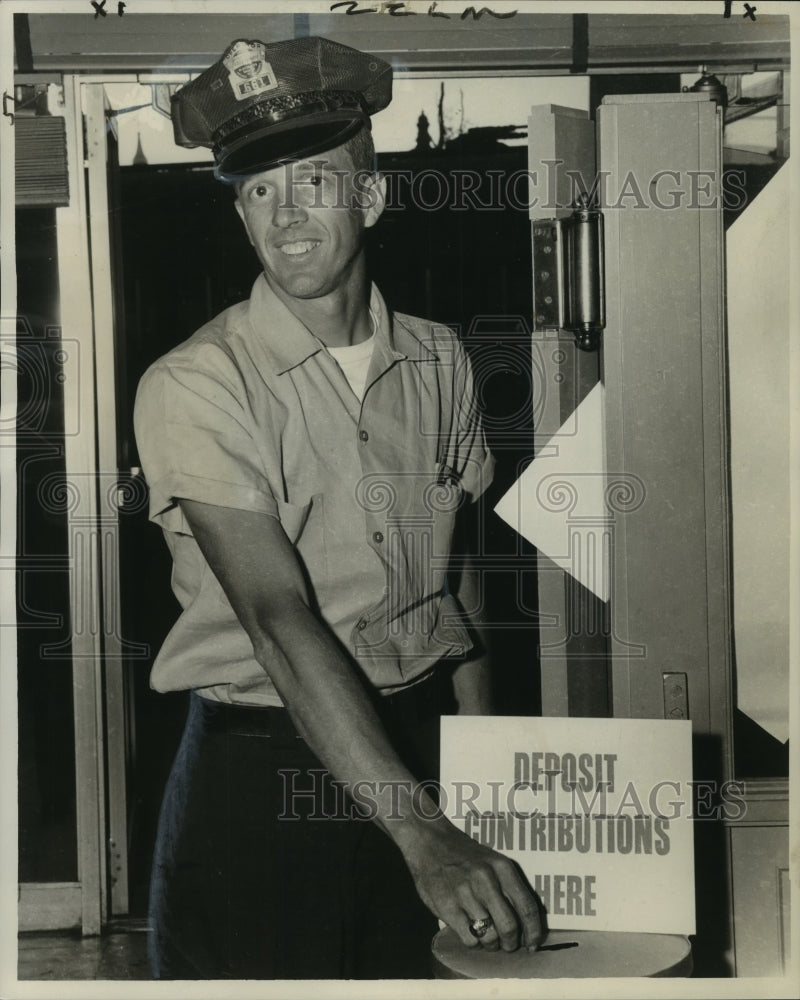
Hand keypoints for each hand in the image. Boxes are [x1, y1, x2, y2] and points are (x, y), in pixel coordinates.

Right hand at [401, 820, 543, 951]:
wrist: (430, 842)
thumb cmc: (465, 855)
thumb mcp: (493, 861)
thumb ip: (509, 888)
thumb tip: (526, 925)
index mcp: (502, 867)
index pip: (527, 907)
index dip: (533, 932)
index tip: (533, 944)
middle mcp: (485, 880)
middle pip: (509, 927)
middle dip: (511, 943)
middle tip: (507, 944)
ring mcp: (464, 894)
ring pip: (490, 937)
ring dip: (491, 944)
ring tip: (488, 939)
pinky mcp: (446, 907)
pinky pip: (469, 939)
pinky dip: (474, 943)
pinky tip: (471, 933)